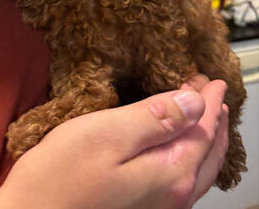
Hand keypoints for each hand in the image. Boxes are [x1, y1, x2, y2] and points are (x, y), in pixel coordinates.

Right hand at [0, 76, 227, 208]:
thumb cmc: (60, 175)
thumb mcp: (108, 134)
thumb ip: (155, 118)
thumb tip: (194, 101)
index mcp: (169, 173)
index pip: (201, 128)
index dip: (208, 100)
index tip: (212, 79)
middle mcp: (173, 196)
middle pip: (207, 151)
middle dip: (213, 118)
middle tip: (214, 93)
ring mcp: (159, 207)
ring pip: (199, 168)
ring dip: (206, 138)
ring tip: (207, 117)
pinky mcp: (142, 208)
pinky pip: (183, 179)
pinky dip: (191, 157)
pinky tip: (181, 150)